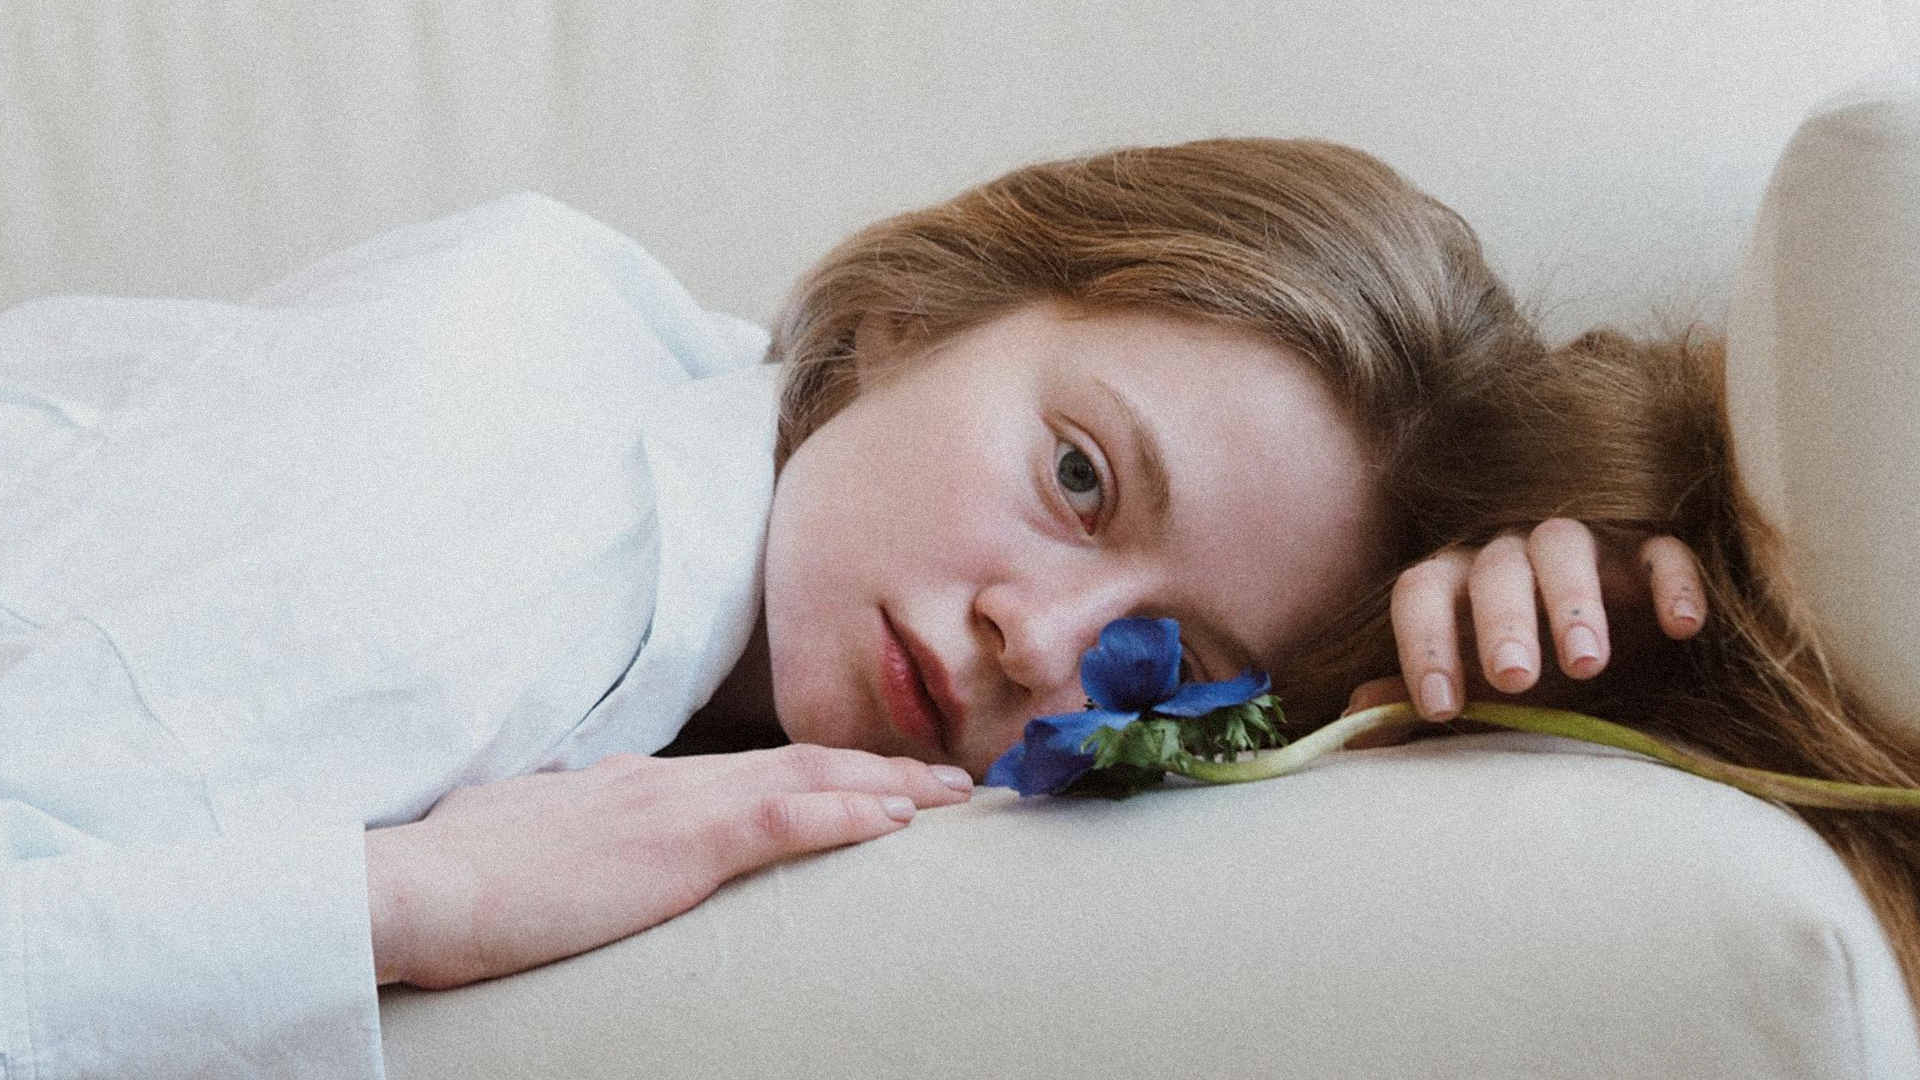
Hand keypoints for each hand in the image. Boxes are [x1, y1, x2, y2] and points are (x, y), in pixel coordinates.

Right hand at [365, 745, 972, 988]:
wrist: (421, 884)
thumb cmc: (456, 872)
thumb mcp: (521, 834)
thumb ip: (563, 819)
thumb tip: (568, 817)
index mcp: (632, 783)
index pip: (745, 773)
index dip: (814, 774)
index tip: (865, 782)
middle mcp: (665, 778)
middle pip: (796, 762)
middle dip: (877, 770)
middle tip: (944, 779)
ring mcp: (674, 802)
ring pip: (808, 780)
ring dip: (888, 786)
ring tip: (950, 794)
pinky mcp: (677, 840)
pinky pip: (785, 819)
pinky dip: (848, 814)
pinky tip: (898, 821)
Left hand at [1361, 518, 1706, 726]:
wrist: (1603, 647)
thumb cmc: (1519, 667)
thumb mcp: (1470, 688)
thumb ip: (1414, 697)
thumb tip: (1353, 719)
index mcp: (1454, 583)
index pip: (1420, 592)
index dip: (1424, 646)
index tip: (1440, 707)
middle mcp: (1508, 553)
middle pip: (1494, 568)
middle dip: (1502, 622)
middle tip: (1515, 677)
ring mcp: (1580, 545)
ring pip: (1564, 547)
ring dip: (1574, 602)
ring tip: (1587, 662)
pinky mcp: (1646, 551)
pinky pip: (1658, 549)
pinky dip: (1670, 580)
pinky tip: (1680, 625)